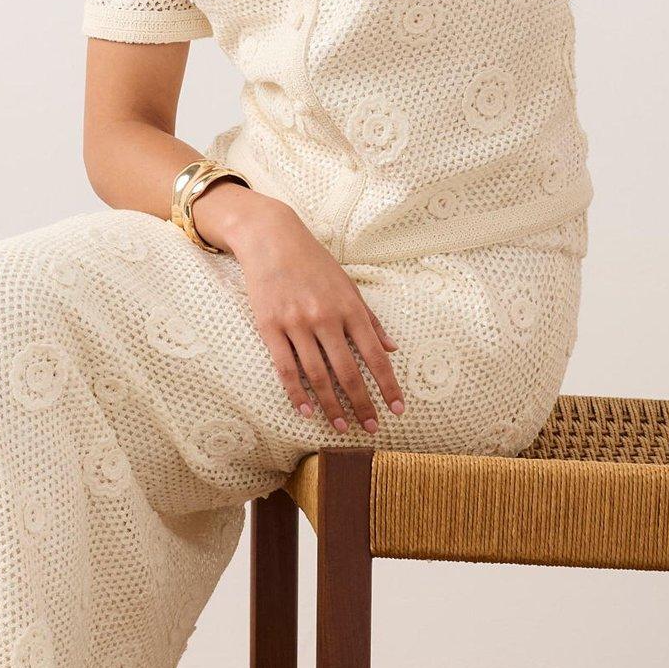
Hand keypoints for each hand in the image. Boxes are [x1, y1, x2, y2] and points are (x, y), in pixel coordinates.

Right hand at [193, 185, 403, 431]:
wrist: (272, 238)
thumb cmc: (314, 263)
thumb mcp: (349, 286)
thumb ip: (371, 320)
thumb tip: (393, 349)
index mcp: (350, 308)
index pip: (375, 356)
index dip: (388, 386)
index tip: (398, 409)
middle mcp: (326, 318)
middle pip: (348, 372)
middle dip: (363, 404)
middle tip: (372, 429)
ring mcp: (297, 324)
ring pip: (318, 376)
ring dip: (332, 406)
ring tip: (342, 427)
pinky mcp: (270, 327)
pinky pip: (286, 368)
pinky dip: (297, 393)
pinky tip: (306, 411)